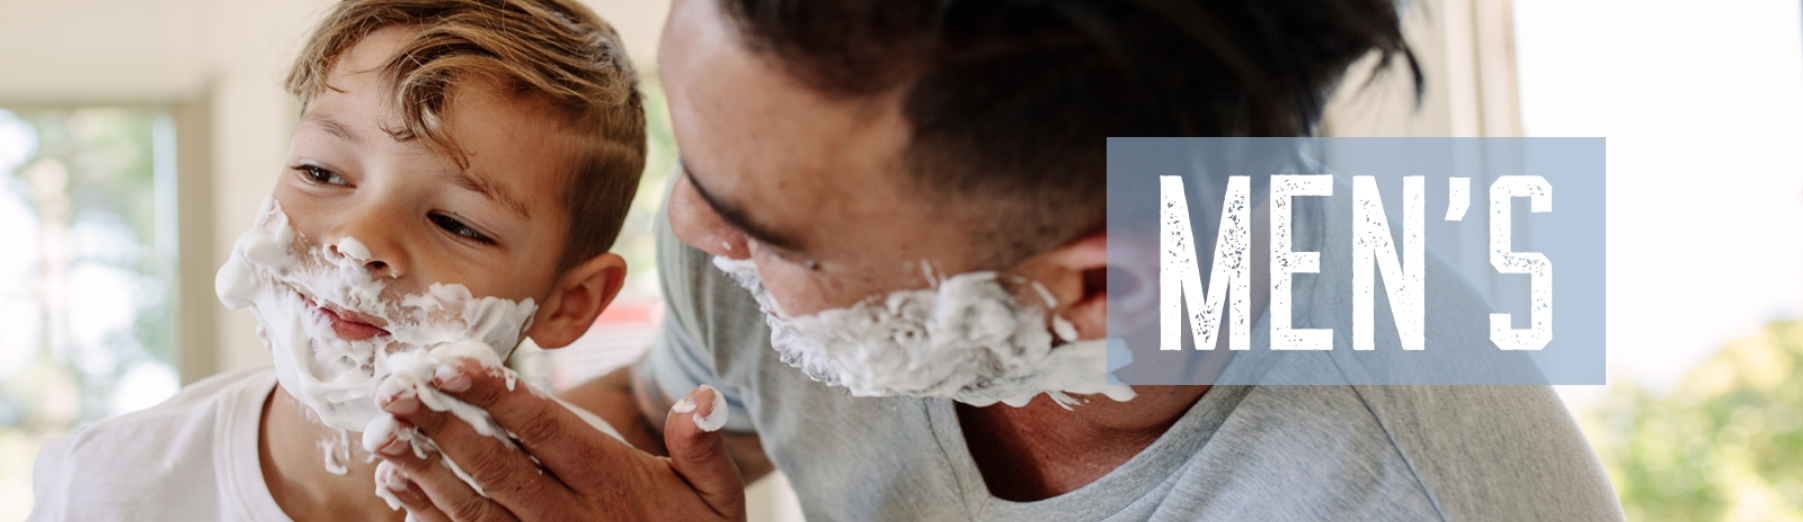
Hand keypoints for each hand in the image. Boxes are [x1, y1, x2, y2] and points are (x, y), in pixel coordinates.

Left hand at [366, 358, 746, 520]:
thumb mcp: (717, 498)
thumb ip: (702, 447)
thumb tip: (702, 396)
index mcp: (611, 482)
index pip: (546, 430)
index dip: (497, 396)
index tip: (452, 364)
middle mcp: (569, 517)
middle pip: (495, 467)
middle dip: (440, 426)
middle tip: (393, 389)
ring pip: (472, 511)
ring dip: (423, 472)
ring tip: (382, 434)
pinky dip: (427, 517)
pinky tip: (394, 486)